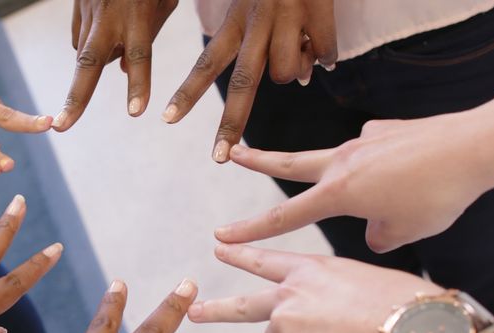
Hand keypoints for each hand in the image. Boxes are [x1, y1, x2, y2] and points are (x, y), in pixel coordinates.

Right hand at [53, 0, 178, 130]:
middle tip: (60, 126)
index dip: (138, 84)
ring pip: (86, 53)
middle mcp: (108, 17)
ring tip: (98, 65)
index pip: (139, 55)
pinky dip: (92, 44)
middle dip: (75, 98)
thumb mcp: (162, 1)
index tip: (136, 112)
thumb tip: (121, 70)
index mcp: (137, 14)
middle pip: (89, 64)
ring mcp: (88, 12)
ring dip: (93, 66)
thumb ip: (146, 35)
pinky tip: (102, 36)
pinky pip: (82, 38)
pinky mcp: (76, 8)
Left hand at [164, 0, 336, 161]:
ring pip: (289, 72)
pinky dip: (326, 56)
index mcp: (236, 19)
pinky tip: (327, 53)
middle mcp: (258, 23)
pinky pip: (324, 52)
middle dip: (229, 124)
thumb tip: (290, 77)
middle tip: (218, 157)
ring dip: (295, 71)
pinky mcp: (320, 13)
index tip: (167, 119)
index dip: (187, 93)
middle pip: (242, 82)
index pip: (206, 62)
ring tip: (300, 52)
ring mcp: (290, 19)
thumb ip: (251, 35)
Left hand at [189, 244, 438, 332]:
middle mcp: (291, 293)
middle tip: (195, 311)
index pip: (268, 260)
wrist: (413, 332)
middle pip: (245, 305)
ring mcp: (286, 323)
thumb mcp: (367, 286)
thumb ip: (335, 299)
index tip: (219, 247)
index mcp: (313, 269)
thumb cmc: (406, 308)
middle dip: (216, 309)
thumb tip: (331, 327)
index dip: (243, 254)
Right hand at [216, 113, 493, 251]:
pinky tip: (418, 172)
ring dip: (343, 177)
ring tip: (391, 190)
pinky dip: (389, 168)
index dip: (251, 231)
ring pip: (336, 161)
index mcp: (339, 192)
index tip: (222, 237)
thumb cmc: (440, 194)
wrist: (475, 145)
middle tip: (232, 154)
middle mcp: (343, 162)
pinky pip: (376, 154)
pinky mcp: (385, 130)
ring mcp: (363, 141)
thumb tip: (374, 230)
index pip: (284, 217)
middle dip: (258, 162)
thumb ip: (379, 236)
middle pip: (289, 164)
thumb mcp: (405, 232)